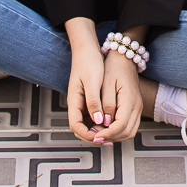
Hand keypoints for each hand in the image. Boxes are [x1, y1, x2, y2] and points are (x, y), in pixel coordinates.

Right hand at [64, 18, 107, 142]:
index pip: (76, 126)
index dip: (87, 135)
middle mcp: (76, 104)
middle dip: (94, 136)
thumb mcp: (92, 81)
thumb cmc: (89, 61)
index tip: (101, 137)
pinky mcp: (89, 99)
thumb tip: (99, 120)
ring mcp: (82, 103)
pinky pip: (94, 116)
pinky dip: (102, 122)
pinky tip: (113, 121)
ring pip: (88, 124)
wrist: (88, 48)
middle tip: (110, 139)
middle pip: (82, 128)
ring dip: (99, 130)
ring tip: (113, 131)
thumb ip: (94, 101)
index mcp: (73, 100)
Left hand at [97, 50, 142, 142]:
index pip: (120, 126)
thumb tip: (103, 121)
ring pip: (130, 132)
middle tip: (95, 137)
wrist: (124, 58)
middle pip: (127, 133)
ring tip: (100, 134)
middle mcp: (137, 107)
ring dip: (115, 137)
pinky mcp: (135, 108)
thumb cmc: (114, 67)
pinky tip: (107, 128)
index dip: (107, 134)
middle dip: (111, 138)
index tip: (95, 136)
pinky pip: (130, 126)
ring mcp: (138, 108)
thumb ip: (105, 104)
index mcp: (130, 101)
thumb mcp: (106, 83)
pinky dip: (119, 131)